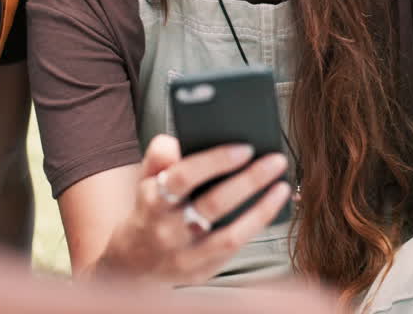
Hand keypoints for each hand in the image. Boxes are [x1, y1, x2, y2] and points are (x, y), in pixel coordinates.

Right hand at [96, 134, 290, 285]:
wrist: (131, 263)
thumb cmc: (149, 210)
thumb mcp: (145, 179)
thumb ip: (159, 156)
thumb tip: (178, 141)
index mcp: (151, 201)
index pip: (183, 177)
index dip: (215, 161)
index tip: (245, 148)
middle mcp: (167, 231)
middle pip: (213, 204)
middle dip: (249, 181)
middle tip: (275, 160)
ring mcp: (184, 256)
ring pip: (229, 235)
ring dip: (261, 209)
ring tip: (281, 185)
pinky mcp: (200, 272)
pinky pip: (234, 249)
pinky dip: (255, 227)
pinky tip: (270, 207)